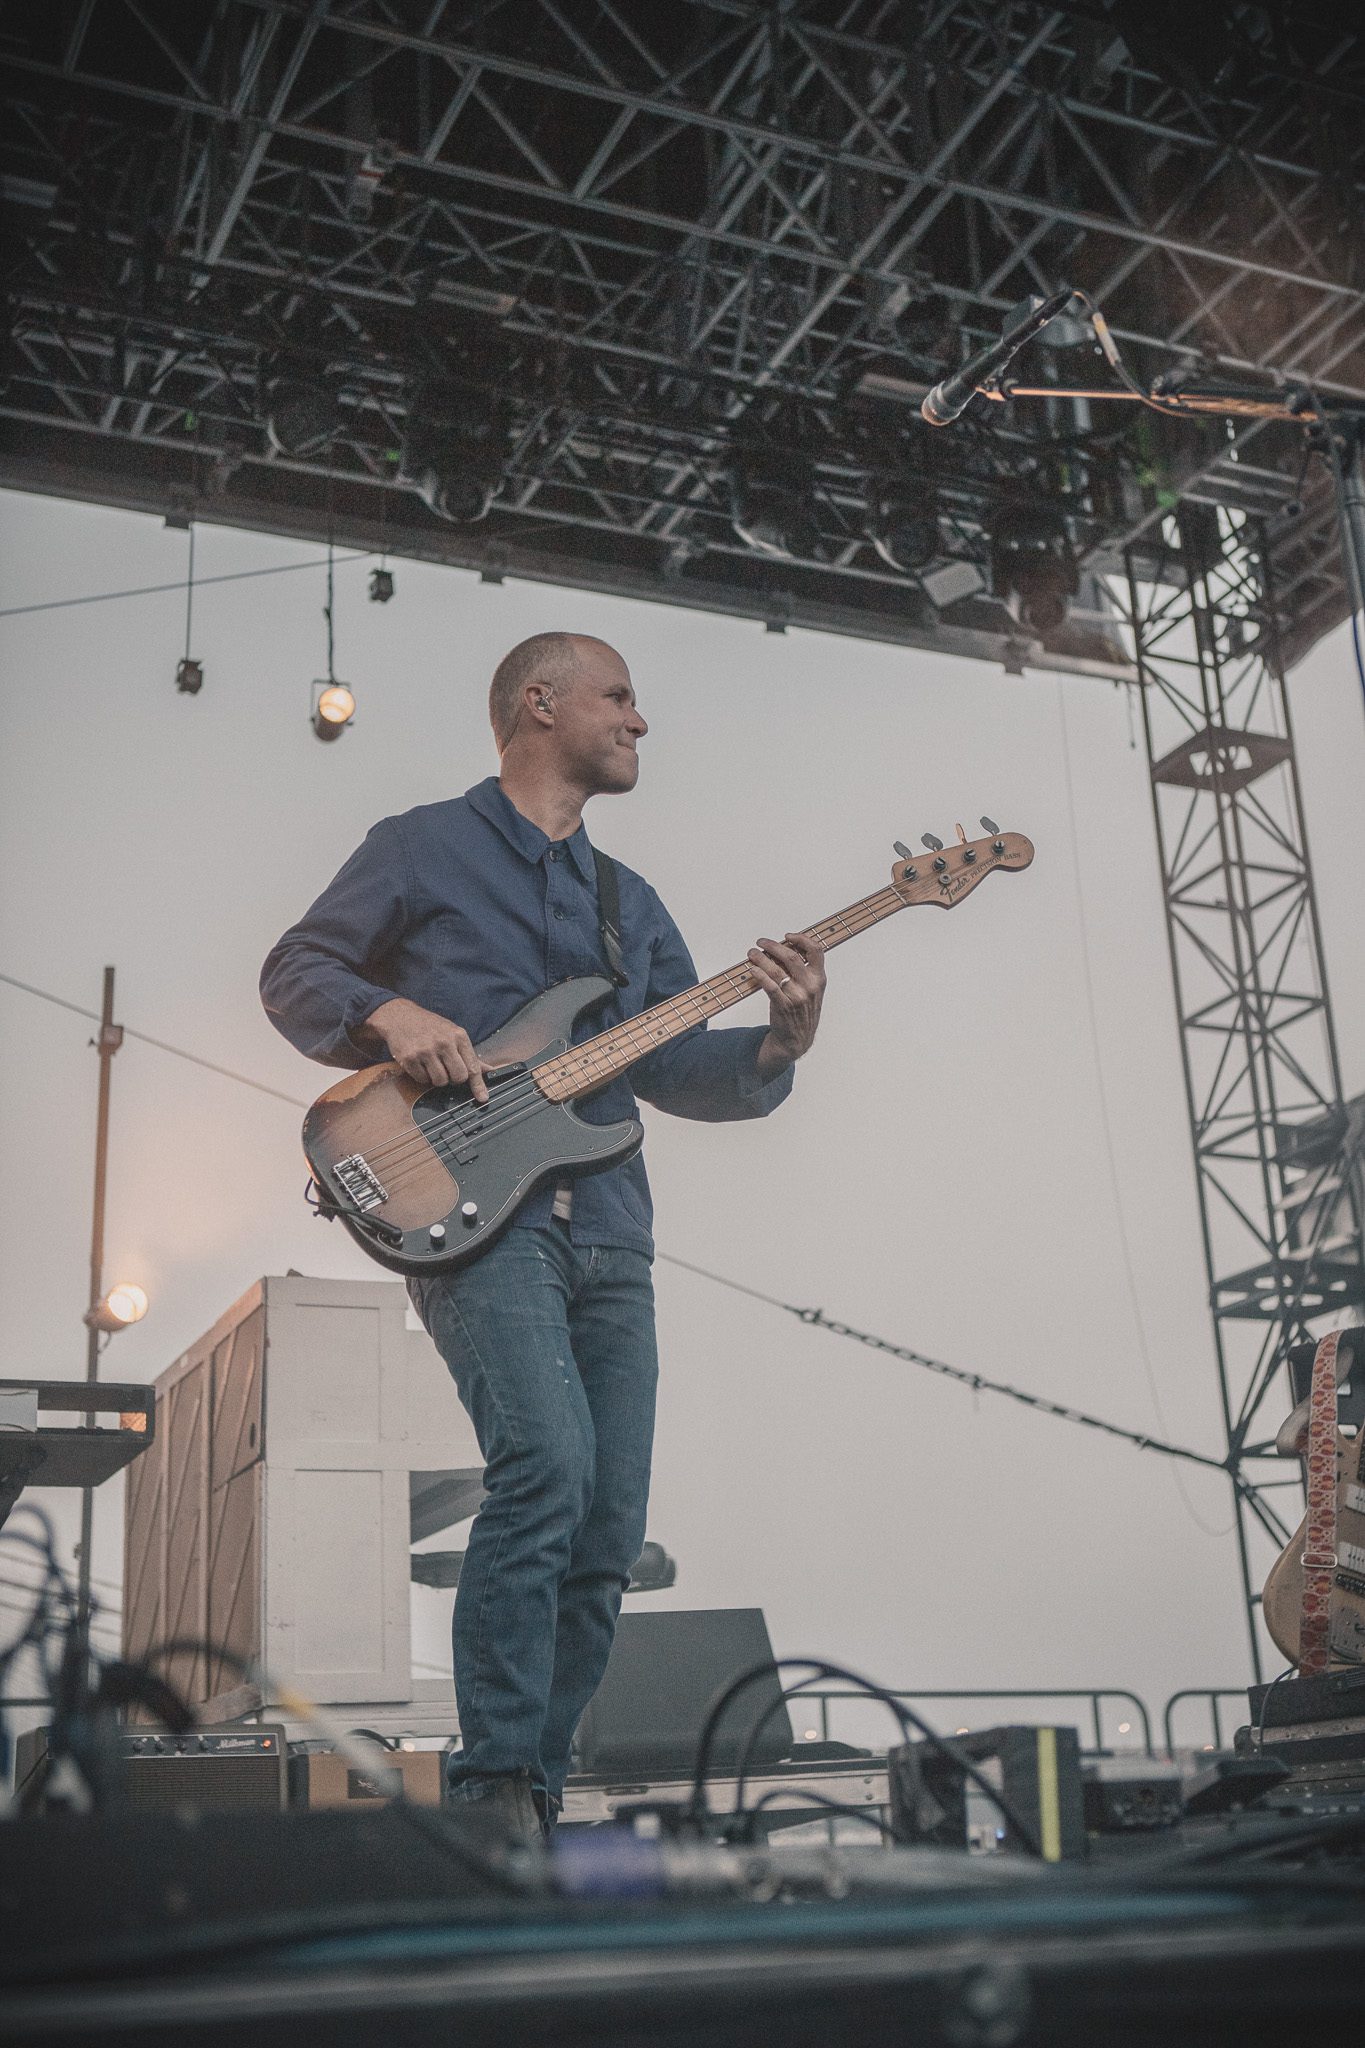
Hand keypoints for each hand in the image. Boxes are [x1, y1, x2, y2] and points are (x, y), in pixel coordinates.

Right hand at [364, 998, 492, 1101]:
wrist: (400, 1017)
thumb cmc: (431, 1027)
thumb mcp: (453, 1033)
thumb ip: (470, 1054)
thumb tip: (490, 1070)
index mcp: (458, 1036)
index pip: (472, 1066)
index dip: (478, 1085)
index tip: (482, 1097)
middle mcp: (443, 1043)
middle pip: (458, 1078)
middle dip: (454, 1079)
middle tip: (447, 1069)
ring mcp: (425, 1051)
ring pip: (440, 1082)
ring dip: (437, 1078)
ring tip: (432, 1064)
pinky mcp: (409, 1058)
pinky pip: (422, 1080)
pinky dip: (422, 1076)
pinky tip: (420, 1063)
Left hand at [747, 933, 825, 1076]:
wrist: (797, 1039)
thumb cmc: (802, 1012)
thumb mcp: (811, 991)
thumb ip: (804, 971)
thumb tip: (784, 951)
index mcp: (819, 979)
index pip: (815, 951)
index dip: (801, 939)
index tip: (787, 936)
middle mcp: (810, 986)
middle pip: (791, 956)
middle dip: (773, 946)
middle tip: (761, 942)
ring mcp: (797, 996)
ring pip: (777, 969)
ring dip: (761, 958)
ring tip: (752, 954)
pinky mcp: (783, 1005)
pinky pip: (769, 985)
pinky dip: (759, 974)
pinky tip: (752, 969)